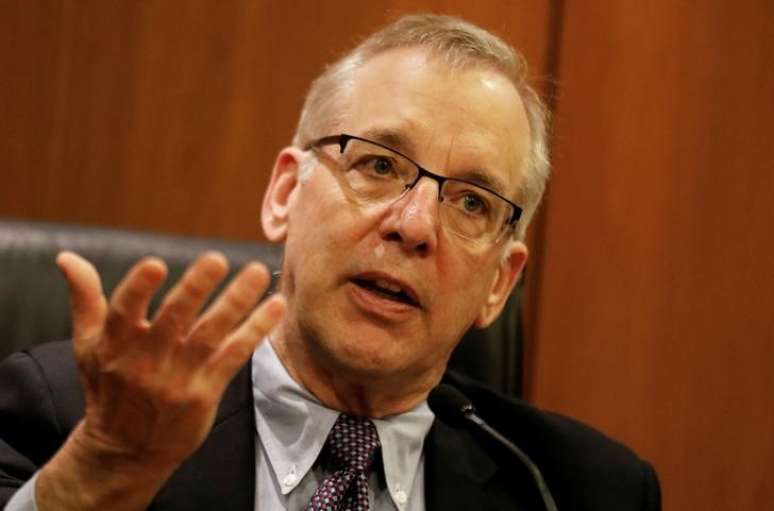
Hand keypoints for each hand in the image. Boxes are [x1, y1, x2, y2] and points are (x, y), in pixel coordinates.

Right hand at [36, 251, 284, 509]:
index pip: (124, 313)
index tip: (155, 263)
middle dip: (194, 289)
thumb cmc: (109, 387)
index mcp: (114, 345)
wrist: (124, 451)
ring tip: (257, 272)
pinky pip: (233, 356)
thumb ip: (85, 298)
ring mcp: (177, 379)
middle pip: (173, 320)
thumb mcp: (89, 345)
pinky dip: (255, 331)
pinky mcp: (204, 392)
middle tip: (216, 258)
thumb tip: (66, 257)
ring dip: (235, 302)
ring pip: (210, 334)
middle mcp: (146, 361)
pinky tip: (274, 306)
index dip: (138, 289)